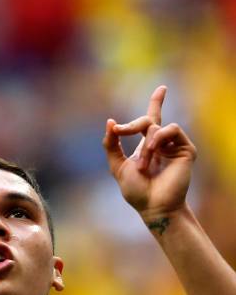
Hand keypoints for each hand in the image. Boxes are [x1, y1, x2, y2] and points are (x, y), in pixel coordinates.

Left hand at [103, 85, 196, 224]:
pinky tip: (154, 151)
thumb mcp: (117, 167)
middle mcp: (161, 142)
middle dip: (132, 126)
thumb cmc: (136, 191)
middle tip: (123, 131)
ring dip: (146, 146)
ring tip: (144, 165)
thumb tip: (110, 122)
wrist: (153, 206)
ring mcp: (173, 145)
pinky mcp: (185, 148)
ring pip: (156, 128)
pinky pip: (171, 130)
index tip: (162, 88)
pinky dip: (158, 139)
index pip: (152, 119)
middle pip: (149, 119)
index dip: (157, 102)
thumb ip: (111, 145)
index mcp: (147, 146)